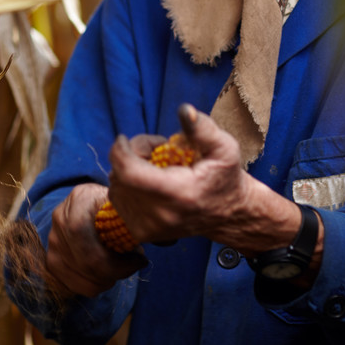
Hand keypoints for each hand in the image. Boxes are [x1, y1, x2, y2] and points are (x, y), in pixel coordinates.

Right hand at [47, 183, 147, 297]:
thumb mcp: (127, 204)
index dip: (119, 263)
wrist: (89, 204)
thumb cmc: (114, 206)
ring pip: (83, 278)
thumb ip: (141, 218)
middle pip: (88, 265)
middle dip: (117, 272)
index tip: (142, 259)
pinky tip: (107, 275)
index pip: (93, 245)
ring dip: (107, 279)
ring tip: (121, 268)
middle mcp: (60, 218)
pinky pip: (74, 285)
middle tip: (134, 265)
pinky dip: (95, 285)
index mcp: (80, 199)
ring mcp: (52, 240)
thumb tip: (166, 240)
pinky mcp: (51, 259)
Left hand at [108, 105, 318, 258]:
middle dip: (128, 156)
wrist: (229, 214)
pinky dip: (126, 186)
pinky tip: (146, 181)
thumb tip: (184, 110)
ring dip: (126, 171)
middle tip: (152, 149)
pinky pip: (119, 201)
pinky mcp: (143, 233)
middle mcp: (161, 215)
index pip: (129, 173)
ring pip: (116, 189)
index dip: (120, 151)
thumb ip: (203, 128)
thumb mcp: (224, 147)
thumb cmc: (225, 176)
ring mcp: (150, 228)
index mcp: (179, 193)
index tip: (124, 138)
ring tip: (152, 164)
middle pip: (120, 178)